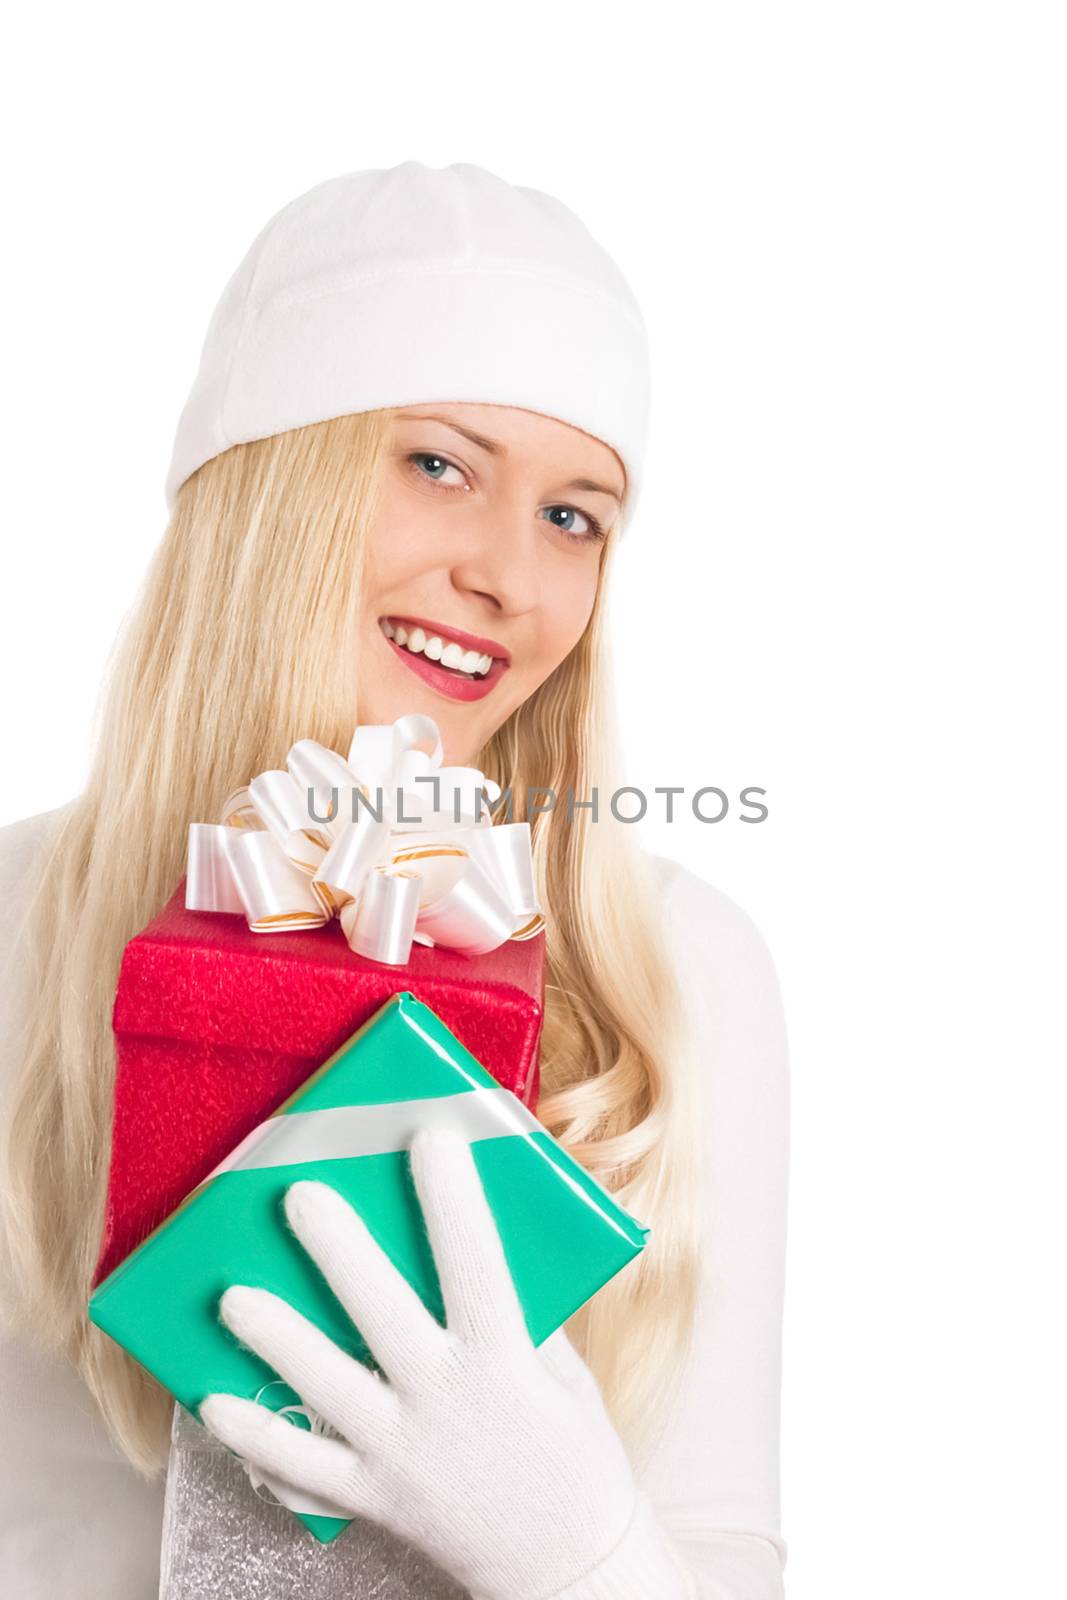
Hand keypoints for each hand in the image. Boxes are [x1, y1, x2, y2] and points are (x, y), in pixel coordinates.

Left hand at [200, 1128, 641, 1599]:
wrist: (570, 1564)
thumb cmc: (573, 1451)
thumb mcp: (560, 1372)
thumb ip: (515, 1314)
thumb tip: (466, 1242)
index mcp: (504, 1362)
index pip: (476, 1264)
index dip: (452, 1199)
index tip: (431, 1136)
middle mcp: (446, 1403)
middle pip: (381, 1313)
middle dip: (339, 1251)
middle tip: (300, 1195)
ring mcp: (403, 1454)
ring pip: (325, 1387)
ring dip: (276, 1338)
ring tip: (232, 1297)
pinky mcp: (376, 1499)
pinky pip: (304, 1468)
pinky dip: (258, 1439)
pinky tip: (215, 1404)